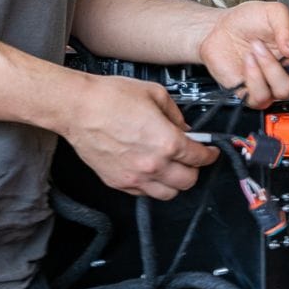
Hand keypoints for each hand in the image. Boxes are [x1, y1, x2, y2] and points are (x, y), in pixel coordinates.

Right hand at [63, 74, 217, 199]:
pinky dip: (153, 186)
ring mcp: (134, 176)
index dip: (210, 154)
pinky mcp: (117, 182)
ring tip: (174, 168)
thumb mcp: (155, 94)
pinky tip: (152, 171)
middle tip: (193, 158)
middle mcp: (152, 164)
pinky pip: (144, 193)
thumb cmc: (110, 98)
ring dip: (176, 182)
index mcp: (167, 142)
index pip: (200, 157)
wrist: (78, 108)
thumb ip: (176, 115)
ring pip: (168, 194)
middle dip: (195, 169)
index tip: (211, 152)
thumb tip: (184, 127)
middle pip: (188, 181)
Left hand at [197, 1, 288, 107]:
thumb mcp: (271, 11)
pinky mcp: (252, 93)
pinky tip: (249, 60)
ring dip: (270, 67)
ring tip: (257, 48)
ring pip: (284, 90)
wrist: (218, 29)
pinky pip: (260, 96)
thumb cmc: (246, 20)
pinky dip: (254, 76)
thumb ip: (286, 26)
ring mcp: (271, 83)